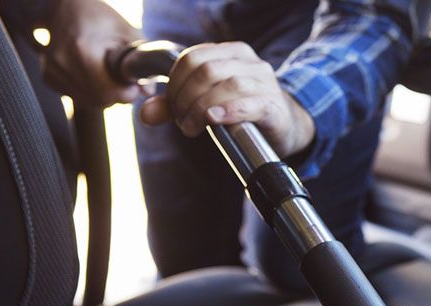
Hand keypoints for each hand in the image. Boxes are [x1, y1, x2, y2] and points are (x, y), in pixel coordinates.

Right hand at [42, 0, 142, 106]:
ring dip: (103, 94)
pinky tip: (91, 73)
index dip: (125, 93)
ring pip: (88, 102)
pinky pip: (77, 97)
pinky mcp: (48, 77)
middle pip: (99, 101)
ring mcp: (52, 71)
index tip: (132, 85)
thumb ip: (141, 62)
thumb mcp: (127, 33)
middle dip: (116, 95)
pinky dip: (89, 91)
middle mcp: (62, 63)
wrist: (66, 7)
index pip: (107, 93)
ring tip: (106, 72)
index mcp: (81, 50)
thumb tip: (148, 91)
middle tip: (122, 79)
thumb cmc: (99, 18)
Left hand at [140, 42, 314, 158]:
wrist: (284, 126)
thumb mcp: (206, 103)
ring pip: (226, 85)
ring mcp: (264, 83)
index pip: (192, 57)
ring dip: (201, 109)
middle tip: (182, 122)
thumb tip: (145, 114)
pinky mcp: (273, 106)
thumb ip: (175, 107)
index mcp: (231, 53)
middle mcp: (249, 63)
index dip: (174, 83)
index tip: (172, 107)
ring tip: (192, 128)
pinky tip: (214, 119)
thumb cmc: (242, 112)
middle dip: (185, 98)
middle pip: (206, 71)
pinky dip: (228, 111)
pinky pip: (249, 103)